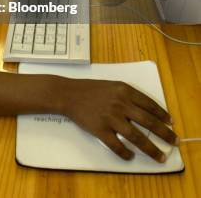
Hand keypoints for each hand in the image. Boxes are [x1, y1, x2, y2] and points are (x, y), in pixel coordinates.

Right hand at [63, 79, 177, 160]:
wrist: (68, 94)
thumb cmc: (90, 89)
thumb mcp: (112, 86)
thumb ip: (128, 95)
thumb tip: (146, 110)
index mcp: (124, 90)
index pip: (149, 104)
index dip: (162, 115)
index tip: (171, 123)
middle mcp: (120, 104)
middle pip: (148, 122)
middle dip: (164, 133)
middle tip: (174, 141)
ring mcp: (110, 118)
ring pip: (136, 137)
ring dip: (151, 149)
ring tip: (160, 156)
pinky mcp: (100, 130)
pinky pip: (116, 145)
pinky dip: (125, 153)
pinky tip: (130, 156)